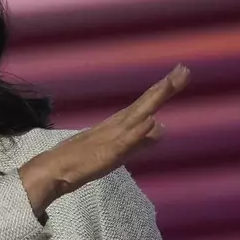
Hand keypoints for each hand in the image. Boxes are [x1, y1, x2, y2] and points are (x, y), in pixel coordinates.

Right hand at [19, 64, 190, 216]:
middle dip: (165, 87)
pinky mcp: (107, 152)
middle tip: (184, 69)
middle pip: (145, 103)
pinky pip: (125, 141)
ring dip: (153, 100)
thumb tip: (162, 127)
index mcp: (120, 124)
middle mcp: (117, 125)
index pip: (146, 104)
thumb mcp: (119, 151)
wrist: (55, 169)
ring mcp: (112, 137)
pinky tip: (151, 120)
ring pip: (137, 115)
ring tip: (170, 84)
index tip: (180, 73)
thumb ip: (140, 141)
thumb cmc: (82, 161)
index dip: (163, 89)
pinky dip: (138, 131)